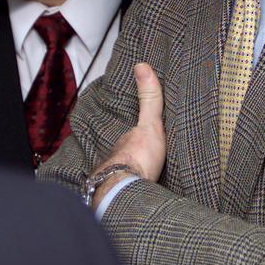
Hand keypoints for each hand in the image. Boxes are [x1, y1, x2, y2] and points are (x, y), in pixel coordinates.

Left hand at [91, 63, 165, 204]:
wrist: (125, 191)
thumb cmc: (139, 157)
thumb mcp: (150, 124)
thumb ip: (149, 99)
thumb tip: (141, 64)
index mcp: (125, 142)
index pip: (129, 136)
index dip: (134, 137)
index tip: (138, 137)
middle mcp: (116, 159)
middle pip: (124, 156)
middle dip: (129, 158)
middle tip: (139, 160)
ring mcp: (114, 179)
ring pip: (121, 175)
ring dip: (127, 177)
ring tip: (137, 180)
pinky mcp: (117, 199)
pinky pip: (121, 194)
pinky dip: (125, 194)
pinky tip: (132, 198)